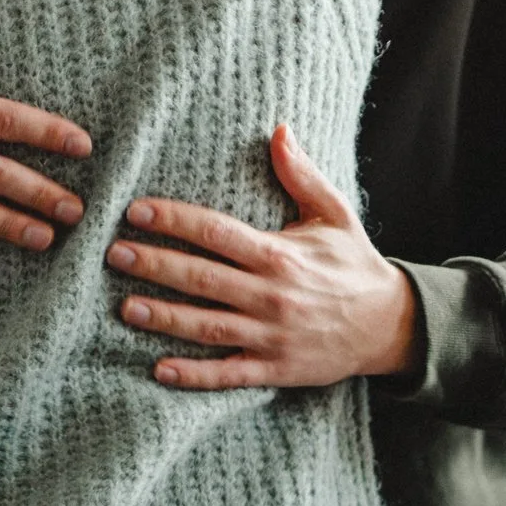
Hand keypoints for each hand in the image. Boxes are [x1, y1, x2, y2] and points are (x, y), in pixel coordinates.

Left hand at [105, 125, 418, 388]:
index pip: (217, 233)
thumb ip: (301, 175)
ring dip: (164, 318)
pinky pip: (228, 374)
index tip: (136, 211)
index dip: (175, 220)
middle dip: (156, 266)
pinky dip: (194, 375)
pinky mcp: (274, 369)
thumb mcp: (334, 214)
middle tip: (114, 254)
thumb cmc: (355, 264)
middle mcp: (272, 295)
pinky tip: (159, 369)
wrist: (391, 325)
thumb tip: (279, 129)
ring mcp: (271, 336)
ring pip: (208, 327)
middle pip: (202, 279)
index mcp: (280, 254)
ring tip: (125, 307)